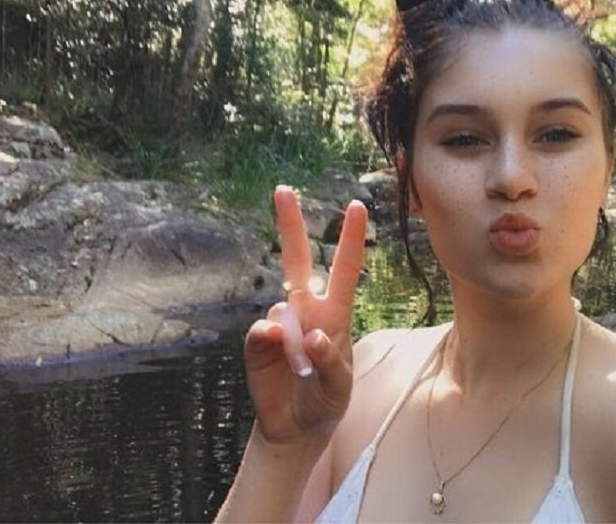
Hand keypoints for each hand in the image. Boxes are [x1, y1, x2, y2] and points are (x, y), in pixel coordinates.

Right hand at [243, 185, 367, 444]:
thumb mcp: (338, 384)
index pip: (344, 269)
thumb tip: (308, 335)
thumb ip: (327, 361)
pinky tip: (281, 358)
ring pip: (279, 306)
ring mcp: (279, 325)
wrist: (296, 427)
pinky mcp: (258, 344)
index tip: (358, 206)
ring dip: (293, 339)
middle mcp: (305, 311)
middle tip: (284, 189)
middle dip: (290, 225)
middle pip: (297, 261)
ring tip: (302, 371)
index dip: (350, 239)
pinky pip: (262, 333)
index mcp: (334, 314)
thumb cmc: (326, 398)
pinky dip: (272, 343)